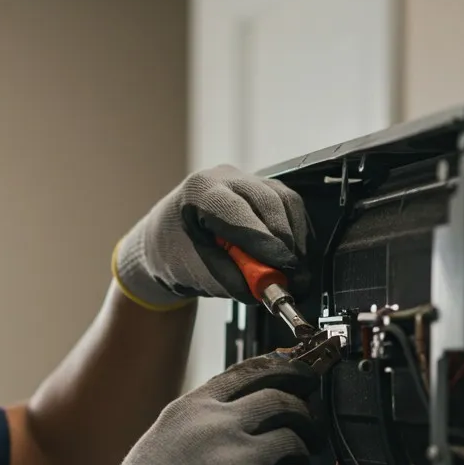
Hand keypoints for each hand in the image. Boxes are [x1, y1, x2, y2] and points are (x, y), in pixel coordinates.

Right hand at [57, 352, 320, 464]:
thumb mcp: (159, 443)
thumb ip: (198, 424)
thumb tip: (238, 419)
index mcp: (190, 409)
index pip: (251, 371)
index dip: (286, 369)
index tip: (301, 376)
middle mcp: (216, 425)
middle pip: (283, 399)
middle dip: (304, 412)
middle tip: (308, 427)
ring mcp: (240, 456)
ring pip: (296, 439)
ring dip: (300, 455)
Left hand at [112, 164, 309, 308]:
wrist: (167, 241)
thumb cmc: (175, 254)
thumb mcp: (195, 272)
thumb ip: (231, 278)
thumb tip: (265, 287)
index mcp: (197, 192)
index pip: (236, 211)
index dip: (263, 240)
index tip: (282, 265)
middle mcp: (223, 177)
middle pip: (268, 201)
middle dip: (285, 242)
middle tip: (293, 276)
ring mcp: (245, 178)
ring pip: (286, 201)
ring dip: (295, 239)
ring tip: (294, 272)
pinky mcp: (263, 187)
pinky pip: (289, 206)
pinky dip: (296, 233)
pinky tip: (292, 257)